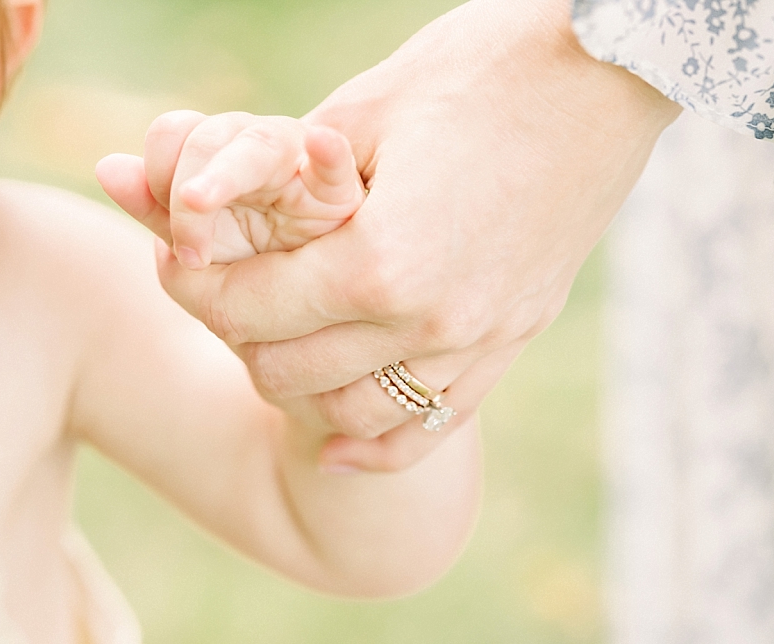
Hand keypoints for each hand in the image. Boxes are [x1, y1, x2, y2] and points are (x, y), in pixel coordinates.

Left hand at [114, 0, 679, 470]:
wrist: (607, 70)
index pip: (250, 310)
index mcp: (381, 263)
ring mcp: (483, 338)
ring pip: (357, 414)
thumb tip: (166, 191)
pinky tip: (335, 444)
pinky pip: (437, 423)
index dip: (195, 285)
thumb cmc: (476, 70)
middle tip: (215, 293)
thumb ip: (269, 173)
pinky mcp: (516, 336)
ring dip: (300, 390)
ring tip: (268, 345)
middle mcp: (432, 321)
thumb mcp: (357, 115)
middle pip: (289, 373)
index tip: (173, 255)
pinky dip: (379, 442)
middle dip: (237, 336)